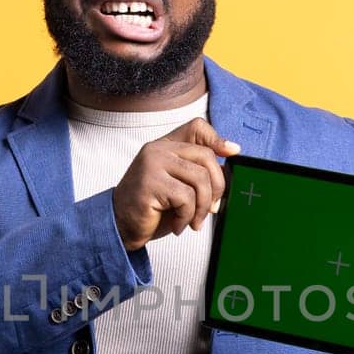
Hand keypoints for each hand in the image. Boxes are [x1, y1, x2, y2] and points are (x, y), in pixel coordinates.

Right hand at [112, 118, 240, 250]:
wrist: (121, 227)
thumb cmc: (152, 208)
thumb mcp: (179, 186)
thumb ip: (198, 173)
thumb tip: (229, 164)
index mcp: (165, 146)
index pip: (196, 127)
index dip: (217, 138)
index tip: (232, 152)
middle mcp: (158, 150)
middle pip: (206, 157)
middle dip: (217, 187)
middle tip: (212, 208)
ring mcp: (152, 164)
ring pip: (200, 180)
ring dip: (202, 208)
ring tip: (192, 221)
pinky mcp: (150, 183)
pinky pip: (186, 198)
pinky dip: (186, 217)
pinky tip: (178, 225)